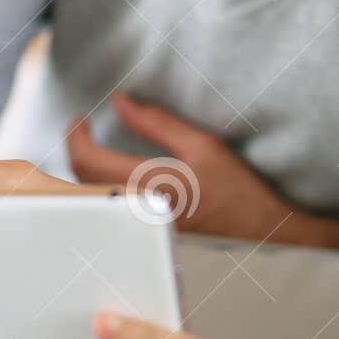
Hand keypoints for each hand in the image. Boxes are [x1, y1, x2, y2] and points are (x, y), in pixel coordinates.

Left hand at [70, 93, 338, 253]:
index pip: (87, 162)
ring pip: (92, 199)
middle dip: (76, 152)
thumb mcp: (202, 146)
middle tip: (83, 130)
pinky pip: (109, 211)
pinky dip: (99, 191)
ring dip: (84, 173)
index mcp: (148, 186)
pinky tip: (111, 179)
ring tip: (94, 149)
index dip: (74, 137)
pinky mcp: (146, 238)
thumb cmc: (239, 191)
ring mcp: (140, 229)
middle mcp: (137, 211)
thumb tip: (121, 101)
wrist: (263, 236)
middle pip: (81, 182)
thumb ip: (157, 123)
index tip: (79, 119)